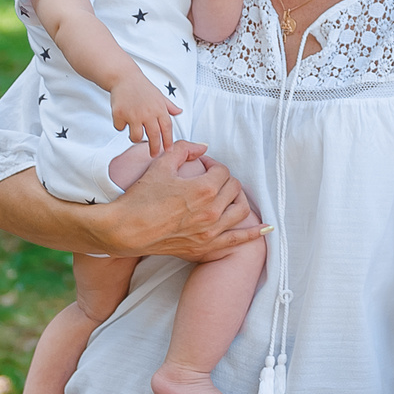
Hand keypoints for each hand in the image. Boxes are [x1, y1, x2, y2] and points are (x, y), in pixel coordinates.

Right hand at [100, 143, 264, 261]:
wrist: (127, 229)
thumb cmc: (141, 197)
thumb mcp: (160, 165)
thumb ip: (184, 149)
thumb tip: (203, 147)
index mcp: (202, 189)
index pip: (222, 171)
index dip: (212, 165)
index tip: (202, 166)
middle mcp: (211, 211)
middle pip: (234, 189)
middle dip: (225, 180)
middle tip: (212, 179)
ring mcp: (211, 231)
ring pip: (241, 211)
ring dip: (238, 199)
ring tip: (229, 195)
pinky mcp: (207, 246)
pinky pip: (239, 240)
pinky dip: (255, 233)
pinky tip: (266, 228)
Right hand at [109, 77, 180, 156]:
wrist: (124, 77)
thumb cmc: (142, 86)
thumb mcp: (159, 95)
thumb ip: (169, 106)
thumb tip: (179, 112)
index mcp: (159, 108)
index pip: (167, 128)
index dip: (168, 141)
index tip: (168, 150)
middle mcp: (147, 112)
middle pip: (154, 137)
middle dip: (154, 148)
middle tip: (153, 154)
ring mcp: (133, 114)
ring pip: (136, 137)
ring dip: (135, 138)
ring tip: (135, 133)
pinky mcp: (119, 114)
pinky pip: (120, 128)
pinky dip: (120, 126)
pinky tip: (122, 119)